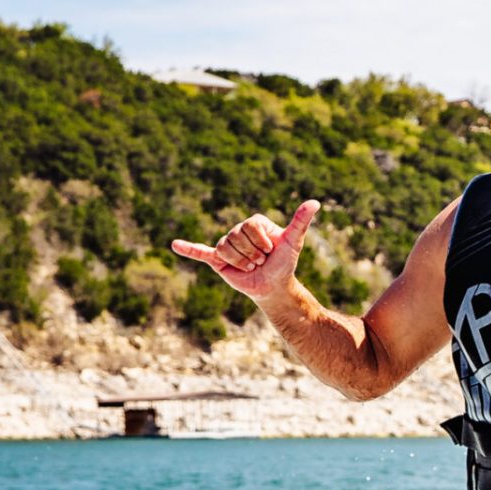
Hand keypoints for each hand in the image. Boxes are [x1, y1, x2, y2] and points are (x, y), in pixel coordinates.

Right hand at [172, 200, 317, 299]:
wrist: (273, 287)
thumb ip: (301, 221)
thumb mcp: (294, 242)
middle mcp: (238, 231)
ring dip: (241, 262)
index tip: (271, 250)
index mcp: (254, 222)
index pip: (250, 226)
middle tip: (260, 261)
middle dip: (252, 254)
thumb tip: (315, 202)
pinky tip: (174, 245)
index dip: (262, 242)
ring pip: (226, 248)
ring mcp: (227, 244)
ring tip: (250, 267)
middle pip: (236, 237)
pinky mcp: (218, 259)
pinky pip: (201, 252)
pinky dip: (188, 249)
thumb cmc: (284, 263)